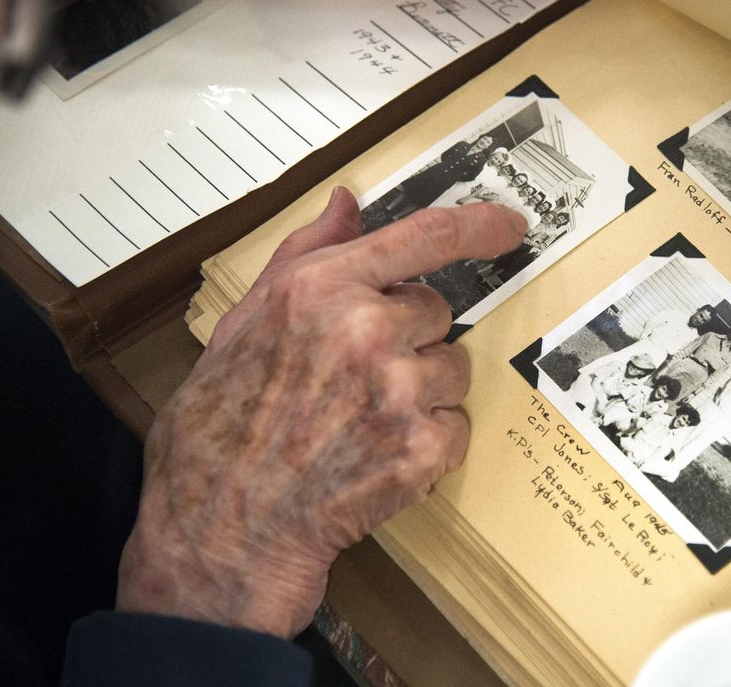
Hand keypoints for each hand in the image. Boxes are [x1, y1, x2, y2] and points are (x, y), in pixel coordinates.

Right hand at [116, 187, 526, 636]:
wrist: (222, 525)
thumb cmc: (221, 425)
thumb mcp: (242, 321)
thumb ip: (304, 255)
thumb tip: (346, 205)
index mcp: (321, 288)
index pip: (426, 236)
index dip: (479, 226)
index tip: (509, 226)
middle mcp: (366, 330)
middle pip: (438, 311)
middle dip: (409, 337)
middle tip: (355, 376)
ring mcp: (398, 391)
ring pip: (452, 369)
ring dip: (422, 391)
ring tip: (361, 421)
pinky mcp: (421, 448)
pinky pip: (456, 425)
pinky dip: (427, 442)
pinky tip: (376, 455)